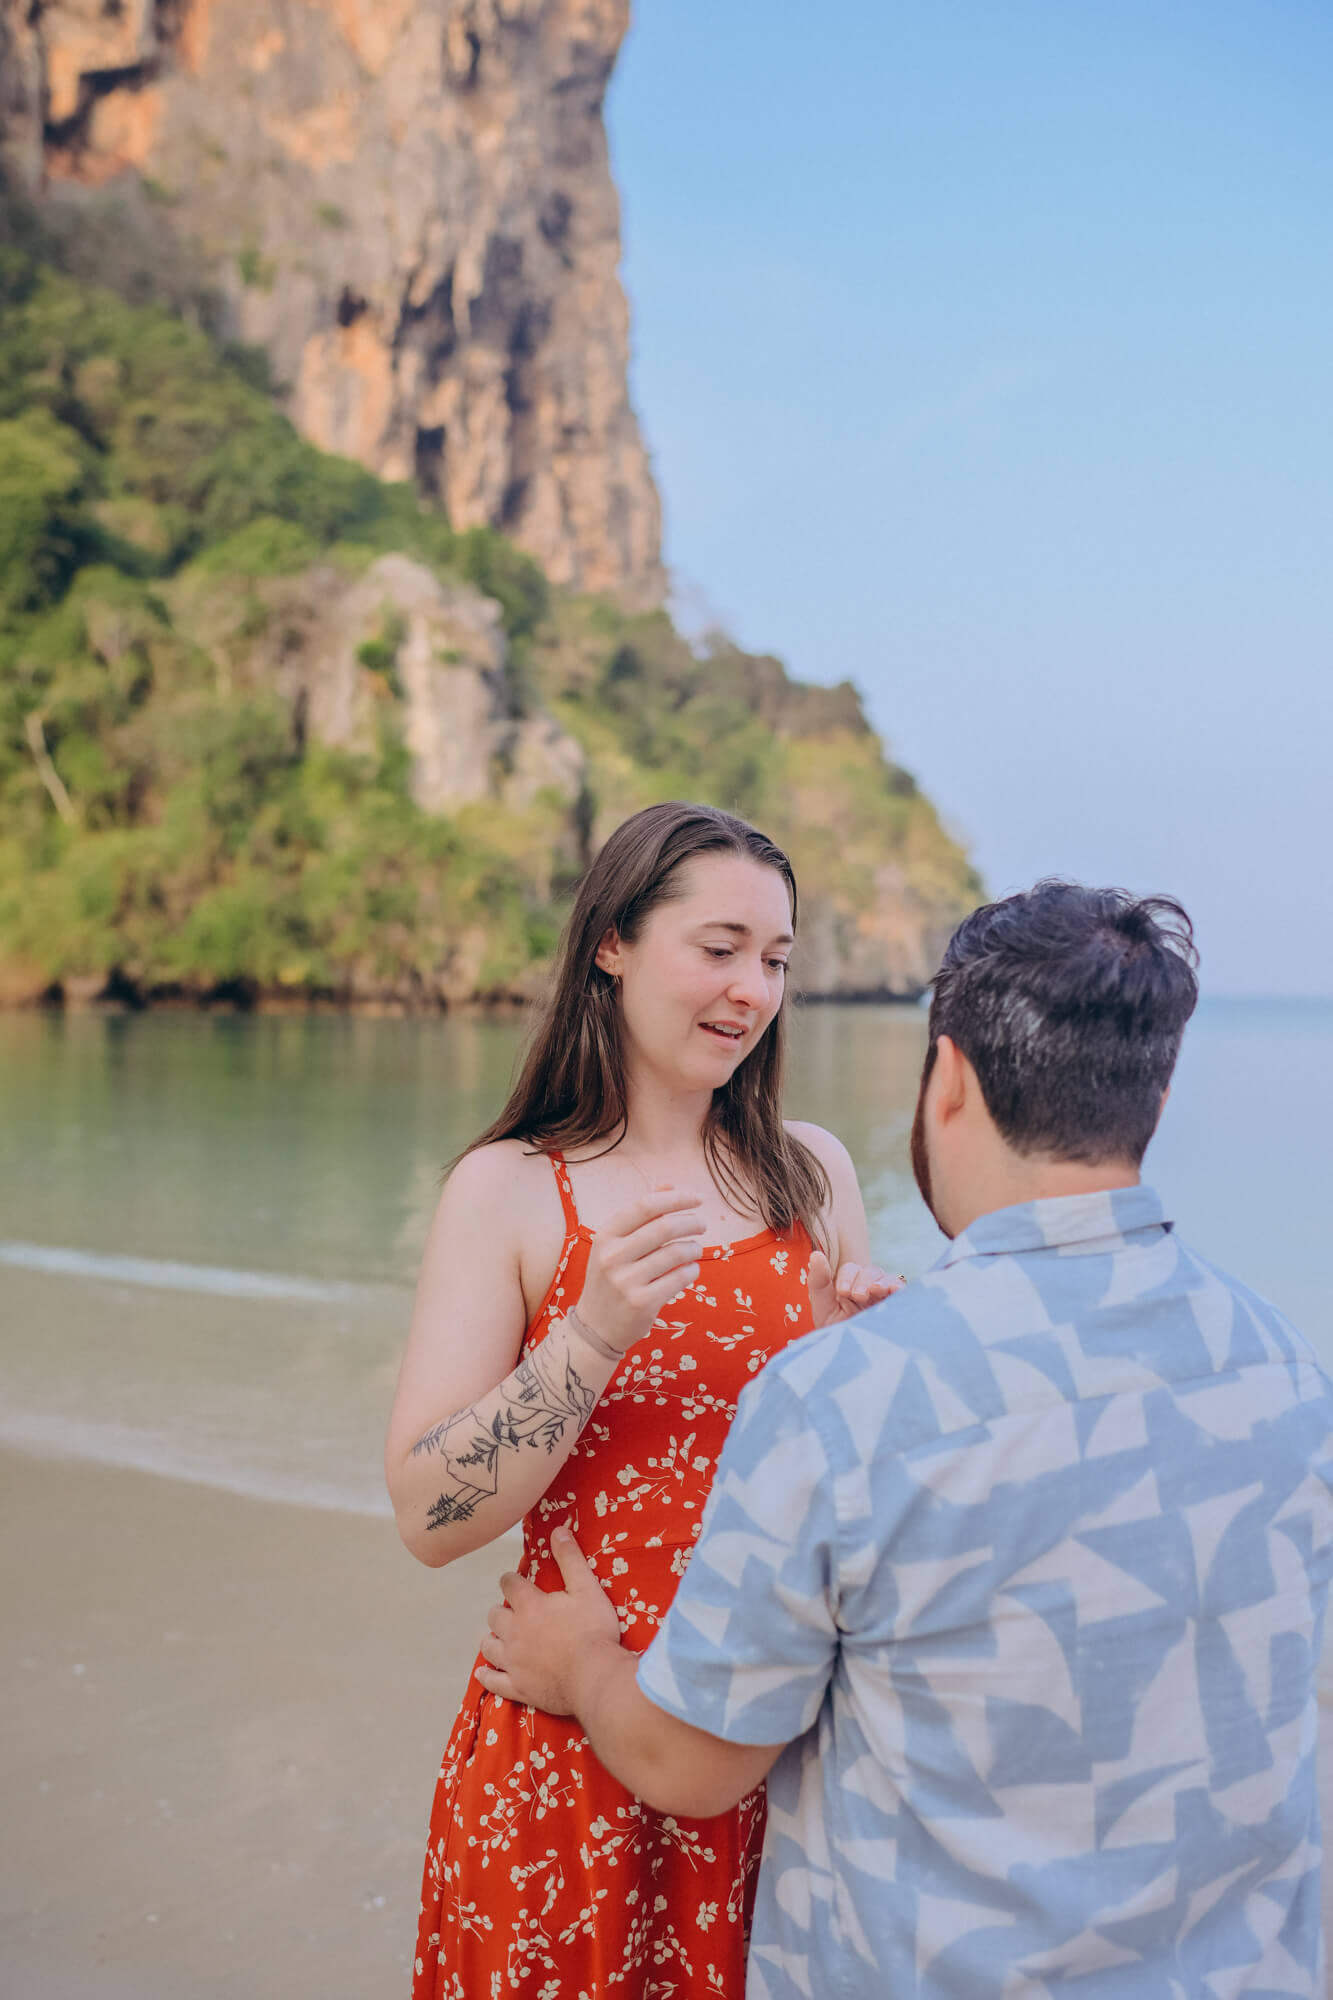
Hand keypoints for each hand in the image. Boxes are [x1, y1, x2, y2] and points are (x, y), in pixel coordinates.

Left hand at [476, 1527, 624, 1713]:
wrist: (594, 1677)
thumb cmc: (593, 1630)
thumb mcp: (587, 1588)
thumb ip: (570, 1558)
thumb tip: (558, 1530)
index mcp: (530, 1605)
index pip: (509, 1585)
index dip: (510, 1580)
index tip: (514, 1581)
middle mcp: (514, 1632)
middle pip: (495, 1616)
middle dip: (501, 1610)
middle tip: (511, 1610)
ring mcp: (513, 1662)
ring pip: (489, 1647)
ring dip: (492, 1639)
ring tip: (497, 1636)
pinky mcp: (517, 1687)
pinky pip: (494, 1682)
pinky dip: (487, 1676)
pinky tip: (482, 1673)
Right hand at [574, 1186, 705, 1352]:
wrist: (595, 1327)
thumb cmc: (610, 1279)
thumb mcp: (615, 1245)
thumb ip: (641, 1216)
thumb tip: (669, 1185)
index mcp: (605, 1236)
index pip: (645, 1206)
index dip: (676, 1198)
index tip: (697, 1198)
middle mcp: (612, 1256)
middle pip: (664, 1227)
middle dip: (691, 1221)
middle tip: (702, 1224)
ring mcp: (626, 1281)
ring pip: (676, 1253)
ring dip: (694, 1248)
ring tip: (696, 1249)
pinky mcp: (642, 1303)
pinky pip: (679, 1278)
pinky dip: (692, 1270)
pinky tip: (691, 1269)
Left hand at [808, 1250, 905, 1327]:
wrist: (849, 1359)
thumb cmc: (835, 1332)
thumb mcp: (823, 1306)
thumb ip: (819, 1281)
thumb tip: (816, 1254)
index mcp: (851, 1284)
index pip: (851, 1270)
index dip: (847, 1277)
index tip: (842, 1292)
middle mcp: (869, 1287)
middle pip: (870, 1271)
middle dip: (863, 1280)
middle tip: (858, 1295)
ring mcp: (885, 1297)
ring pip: (887, 1278)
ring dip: (881, 1282)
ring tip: (875, 1291)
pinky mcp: (899, 1307)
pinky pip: (903, 1292)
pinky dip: (899, 1289)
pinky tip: (894, 1292)